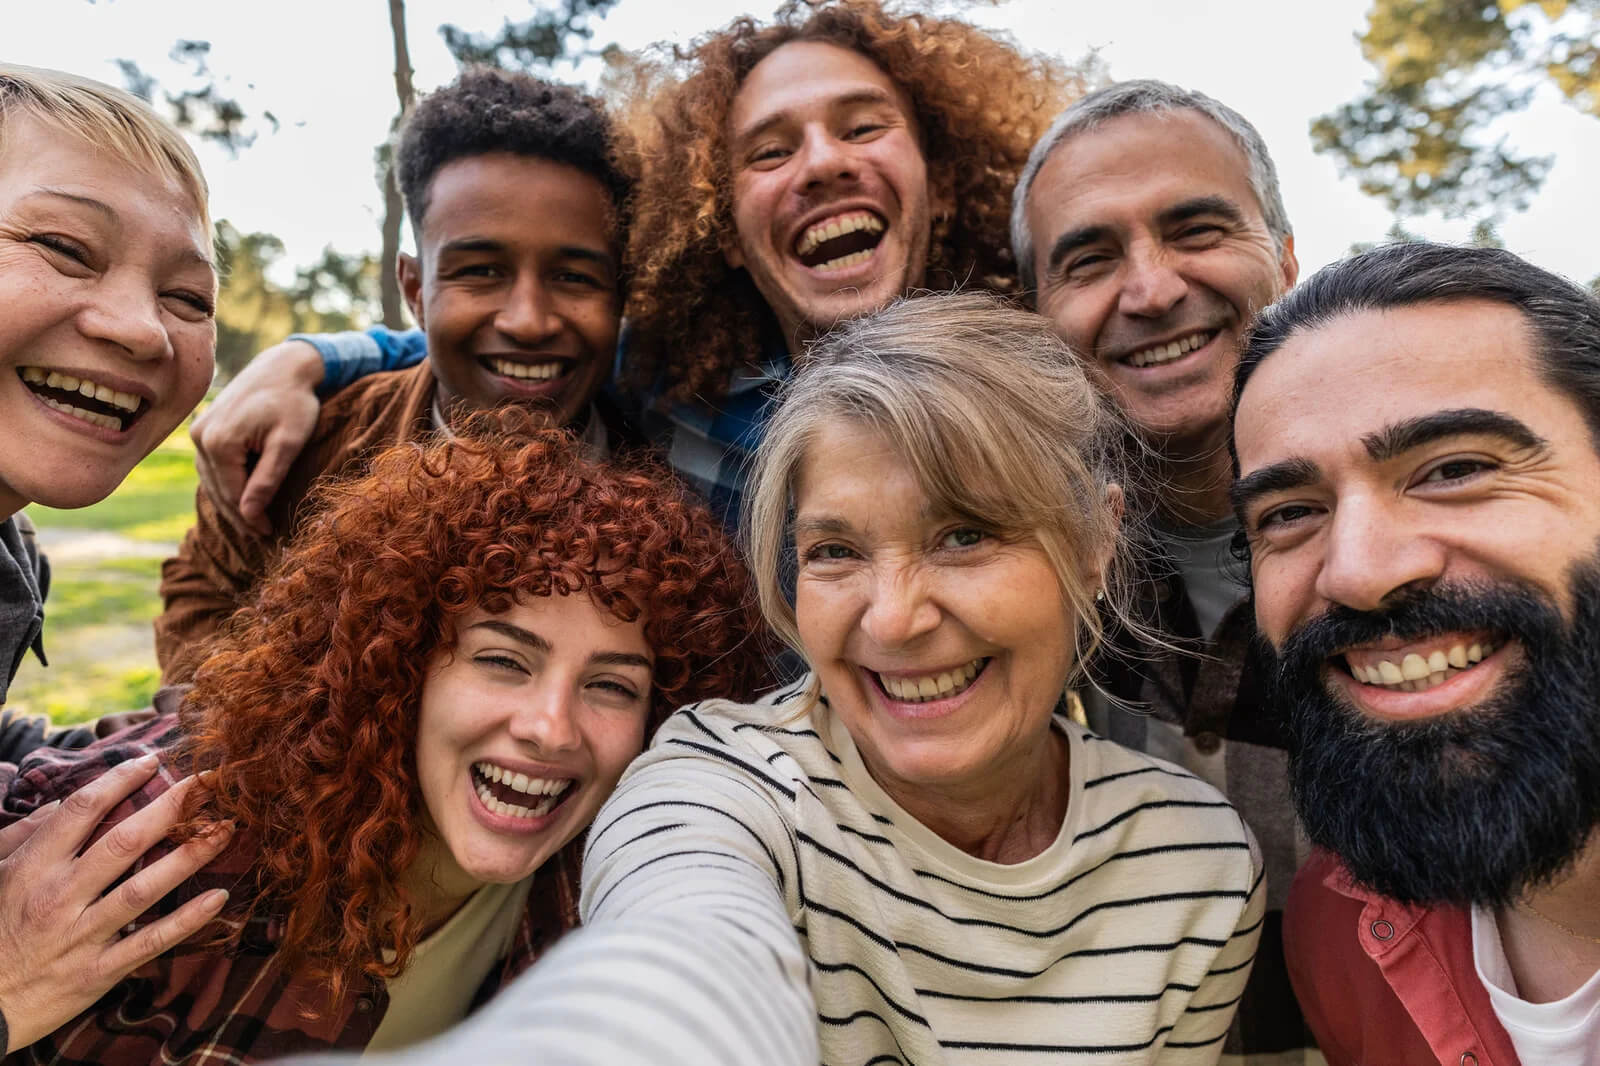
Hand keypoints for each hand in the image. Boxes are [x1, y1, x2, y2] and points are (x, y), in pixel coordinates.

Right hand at [0, 755, 232, 1053]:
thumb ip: (26, 836)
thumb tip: (63, 802)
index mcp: (34, 869)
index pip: (82, 810)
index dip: (120, 780)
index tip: (153, 761)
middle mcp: (60, 897)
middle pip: (124, 841)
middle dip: (172, 807)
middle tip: (211, 783)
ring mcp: (81, 935)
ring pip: (144, 888)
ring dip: (191, 856)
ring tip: (227, 830)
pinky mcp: (98, 971)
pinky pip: (150, 941)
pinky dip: (187, 920)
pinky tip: (219, 897)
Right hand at [190, 339, 324, 534]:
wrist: (282, 367)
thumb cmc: (293, 402)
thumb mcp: (288, 442)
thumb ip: (268, 478)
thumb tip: (249, 513)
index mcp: (219, 442)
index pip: (233, 494)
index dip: (251, 518)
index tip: (269, 535)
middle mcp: (201, 437)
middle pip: (218, 490)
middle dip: (240, 515)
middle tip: (262, 536)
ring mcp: (198, 431)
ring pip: (212, 480)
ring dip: (230, 502)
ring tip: (253, 522)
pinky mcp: (203, 428)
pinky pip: (211, 466)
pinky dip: (225, 483)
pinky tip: (241, 496)